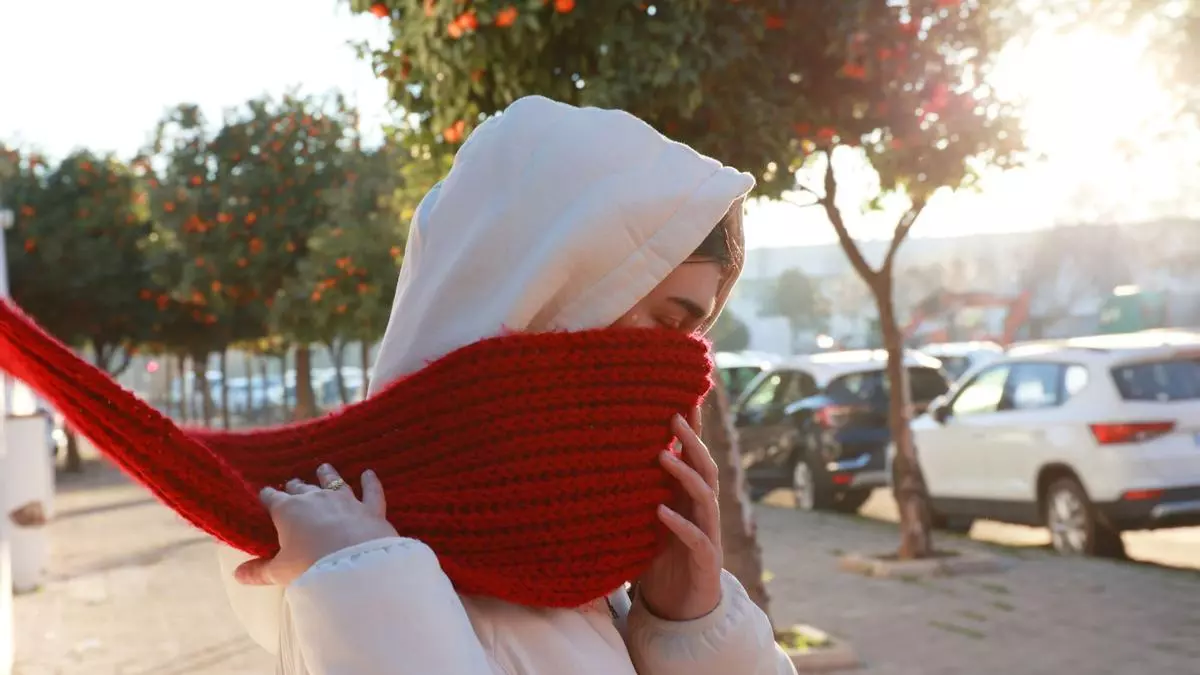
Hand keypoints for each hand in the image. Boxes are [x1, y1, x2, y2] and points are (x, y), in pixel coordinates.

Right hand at [234, 464, 397, 586]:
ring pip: (334, 482)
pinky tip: (369, 474)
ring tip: (323, 468)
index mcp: (288, 510)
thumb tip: (238, 575)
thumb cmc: (310, 566)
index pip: (272, 499)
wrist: (354, 563)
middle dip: (295, 486)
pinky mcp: (369, 507)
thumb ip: (260, 572)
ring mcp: (344, 500)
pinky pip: (371, 490)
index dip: (267, 496)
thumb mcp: (281, 572)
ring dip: (328, 475)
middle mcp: (316, 498)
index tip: (264, 494)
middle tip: (292, 484)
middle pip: (301, 488)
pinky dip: (370, 482)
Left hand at [636, 411, 722, 621]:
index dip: (692, 430)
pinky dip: (679, 524)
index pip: (695, 458)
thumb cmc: (661, 563)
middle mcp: (702, 512)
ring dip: (684, 475)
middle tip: (673, 415)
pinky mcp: (705, 561)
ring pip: (705, 497)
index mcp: (689, 500)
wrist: (680, 610)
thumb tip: (605, 464)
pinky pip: (696, 539)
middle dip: (692, 441)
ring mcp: (707, 534)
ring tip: (661, 457)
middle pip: (705, 468)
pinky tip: (660, 511)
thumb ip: (638, 496)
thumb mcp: (646, 523)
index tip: (682, 399)